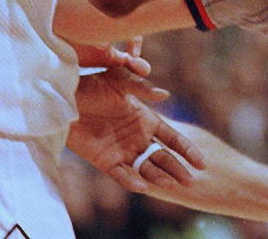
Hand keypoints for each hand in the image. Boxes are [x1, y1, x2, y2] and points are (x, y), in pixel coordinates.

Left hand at [67, 40, 205, 192]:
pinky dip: (132, 181)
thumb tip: (165, 95)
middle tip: (191, 181)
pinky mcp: (106, 161)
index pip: (172, 138)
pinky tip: (143, 186)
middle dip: (178, 169)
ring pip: (146, 168)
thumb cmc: (95, 85)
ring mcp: (123, 151)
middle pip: (163, 157)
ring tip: (172, 185)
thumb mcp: (120, 81)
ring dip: (159, 177)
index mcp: (147, 120)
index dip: (187, 150)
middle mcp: (139, 138)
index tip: (201, 162)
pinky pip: (122, 175)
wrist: (66, 99)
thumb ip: (142, 88)